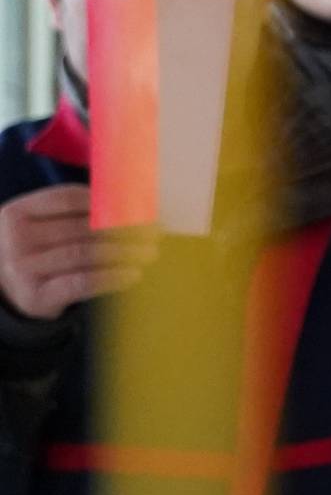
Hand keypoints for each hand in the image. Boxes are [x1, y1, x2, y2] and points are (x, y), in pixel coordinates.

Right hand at [0, 186, 155, 321]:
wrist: (8, 288)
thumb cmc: (38, 249)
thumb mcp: (42, 224)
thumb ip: (75, 212)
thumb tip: (132, 202)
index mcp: (18, 212)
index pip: (68, 199)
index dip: (106, 201)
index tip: (138, 207)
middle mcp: (17, 238)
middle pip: (81, 228)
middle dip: (123, 230)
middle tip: (153, 234)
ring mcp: (24, 268)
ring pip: (84, 254)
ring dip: (124, 253)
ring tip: (149, 252)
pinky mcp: (37, 295)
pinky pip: (81, 283)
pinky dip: (111, 277)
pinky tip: (133, 274)